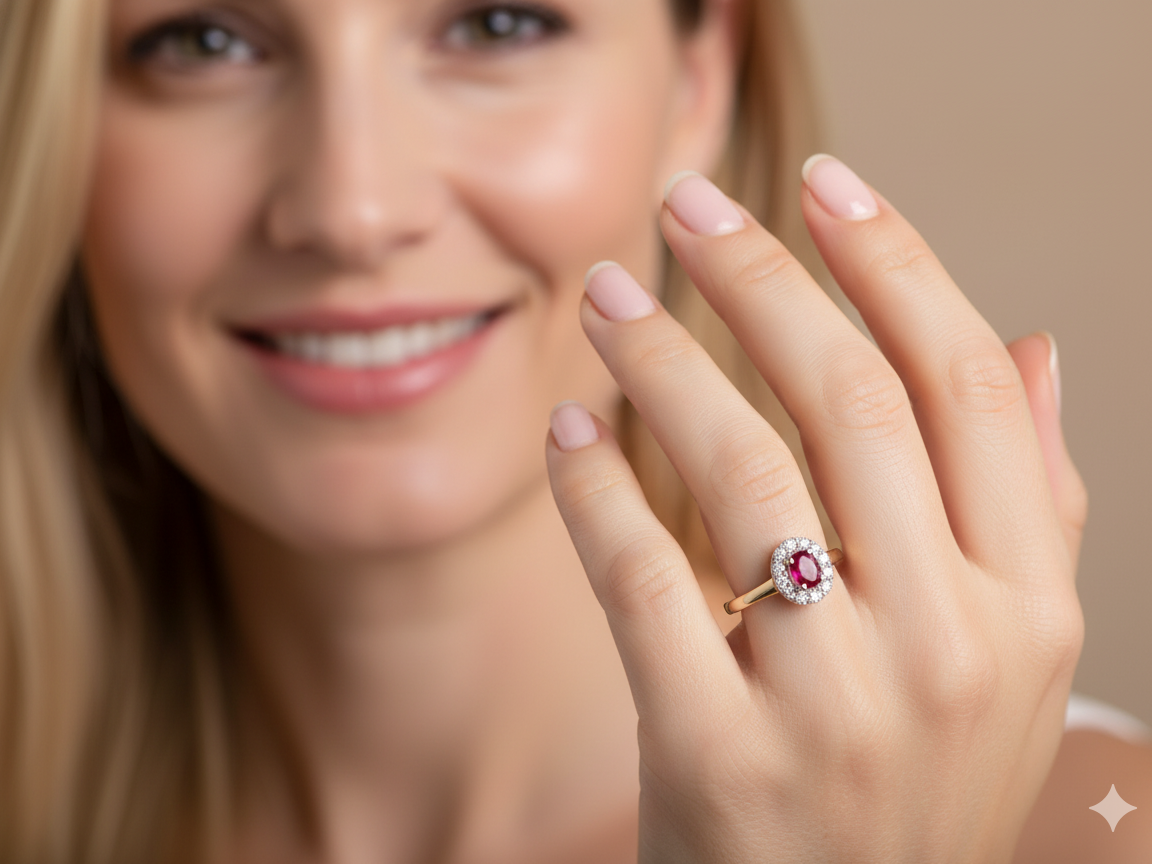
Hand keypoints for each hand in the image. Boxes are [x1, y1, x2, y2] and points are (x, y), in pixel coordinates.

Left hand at [545, 158, 1085, 862]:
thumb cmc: (912, 785)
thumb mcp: (1011, 660)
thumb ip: (1030, 506)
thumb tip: (1032, 348)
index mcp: (1028, 605)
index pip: (962, 384)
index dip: (892, 261)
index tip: (821, 183)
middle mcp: (951, 645)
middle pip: (846, 400)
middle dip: (759, 276)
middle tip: (686, 205)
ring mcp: (836, 705)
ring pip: (740, 468)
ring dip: (660, 359)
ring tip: (607, 301)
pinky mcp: (719, 755)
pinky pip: (641, 578)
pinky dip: (595, 487)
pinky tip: (569, 428)